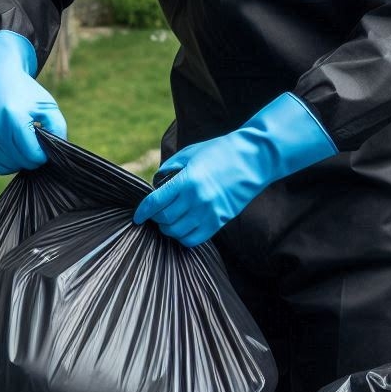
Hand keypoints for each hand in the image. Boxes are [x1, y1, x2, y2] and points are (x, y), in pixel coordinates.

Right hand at [0, 31, 65, 173]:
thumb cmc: (26, 92)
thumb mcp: (48, 105)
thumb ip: (58, 128)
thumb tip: (57, 152)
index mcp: (15, 117)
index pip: (33, 154)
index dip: (44, 154)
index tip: (47, 145)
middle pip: (21, 162)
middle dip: (34, 158)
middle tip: (38, 145)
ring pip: (8, 166)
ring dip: (21, 161)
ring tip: (26, 145)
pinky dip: (8, 163)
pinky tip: (16, 150)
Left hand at [134, 93, 335, 246]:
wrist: (253, 159)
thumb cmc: (221, 152)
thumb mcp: (191, 153)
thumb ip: (170, 168)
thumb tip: (157, 184)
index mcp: (187, 180)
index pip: (155, 203)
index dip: (143, 212)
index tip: (138, 216)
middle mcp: (196, 199)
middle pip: (164, 219)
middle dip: (156, 218)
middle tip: (156, 213)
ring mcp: (209, 213)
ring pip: (177, 232)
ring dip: (168, 228)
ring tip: (169, 220)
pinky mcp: (219, 221)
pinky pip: (194, 239)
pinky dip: (183, 237)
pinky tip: (183, 228)